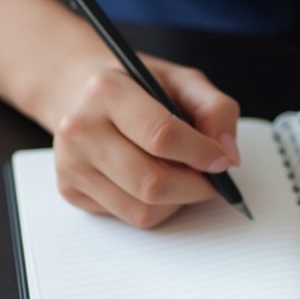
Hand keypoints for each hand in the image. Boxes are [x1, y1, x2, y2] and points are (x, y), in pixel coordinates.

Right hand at [49, 55, 241, 227]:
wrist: (78, 91)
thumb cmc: (135, 86)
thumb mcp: (181, 80)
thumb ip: (215, 109)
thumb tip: (228, 155)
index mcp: (106, 91)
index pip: (161, 136)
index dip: (201, 154)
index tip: (222, 161)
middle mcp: (80, 128)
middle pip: (152, 183)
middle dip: (194, 188)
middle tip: (211, 179)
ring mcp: (70, 164)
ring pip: (142, 210)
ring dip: (177, 202)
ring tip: (182, 177)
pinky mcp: (70, 191)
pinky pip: (129, 217)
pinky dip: (155, 208)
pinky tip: (154, 181)